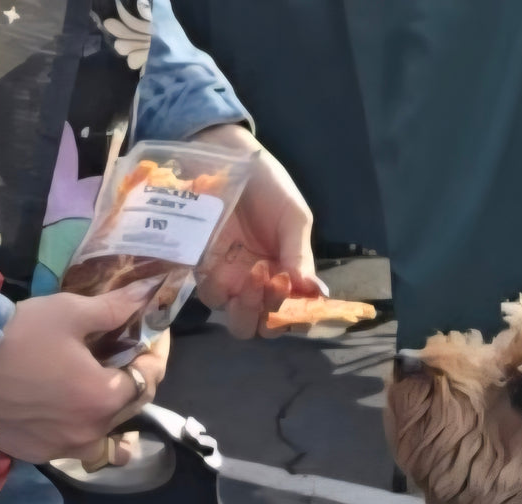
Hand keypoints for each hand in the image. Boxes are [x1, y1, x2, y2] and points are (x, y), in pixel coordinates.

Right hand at [0, 287, 163, 464]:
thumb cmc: (18, 333)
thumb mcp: (69, 312)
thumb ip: (113, 309)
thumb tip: (147, 293)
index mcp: (104, 398)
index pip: (148, 379)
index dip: (156, 354)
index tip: (156, 336)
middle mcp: (90, 432)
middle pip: (130, 410)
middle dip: (136, 382)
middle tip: (129, 358)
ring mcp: (63, 449)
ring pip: (105, 443)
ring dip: (113, 423)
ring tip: (106, 403)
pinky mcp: (37, 454)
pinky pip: (72, 450)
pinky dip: (79, 434)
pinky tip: (70, 416)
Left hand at [194, 123, 324, 337]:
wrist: (230, 159)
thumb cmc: (269, 187)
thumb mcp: (294, 217)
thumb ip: (301, 254)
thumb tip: (316, 292)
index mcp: (288, 278)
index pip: (296, 316)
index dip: (299, 317)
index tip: (301, 296)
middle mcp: (261, 288)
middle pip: (264, 327)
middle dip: (271, 316)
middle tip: (275, 285)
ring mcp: (232, 282)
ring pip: (239, 321)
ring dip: (250, 306)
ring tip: (257, 271)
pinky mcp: (205, 271)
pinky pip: (212, 296)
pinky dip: (223, 288)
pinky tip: (231, 263)